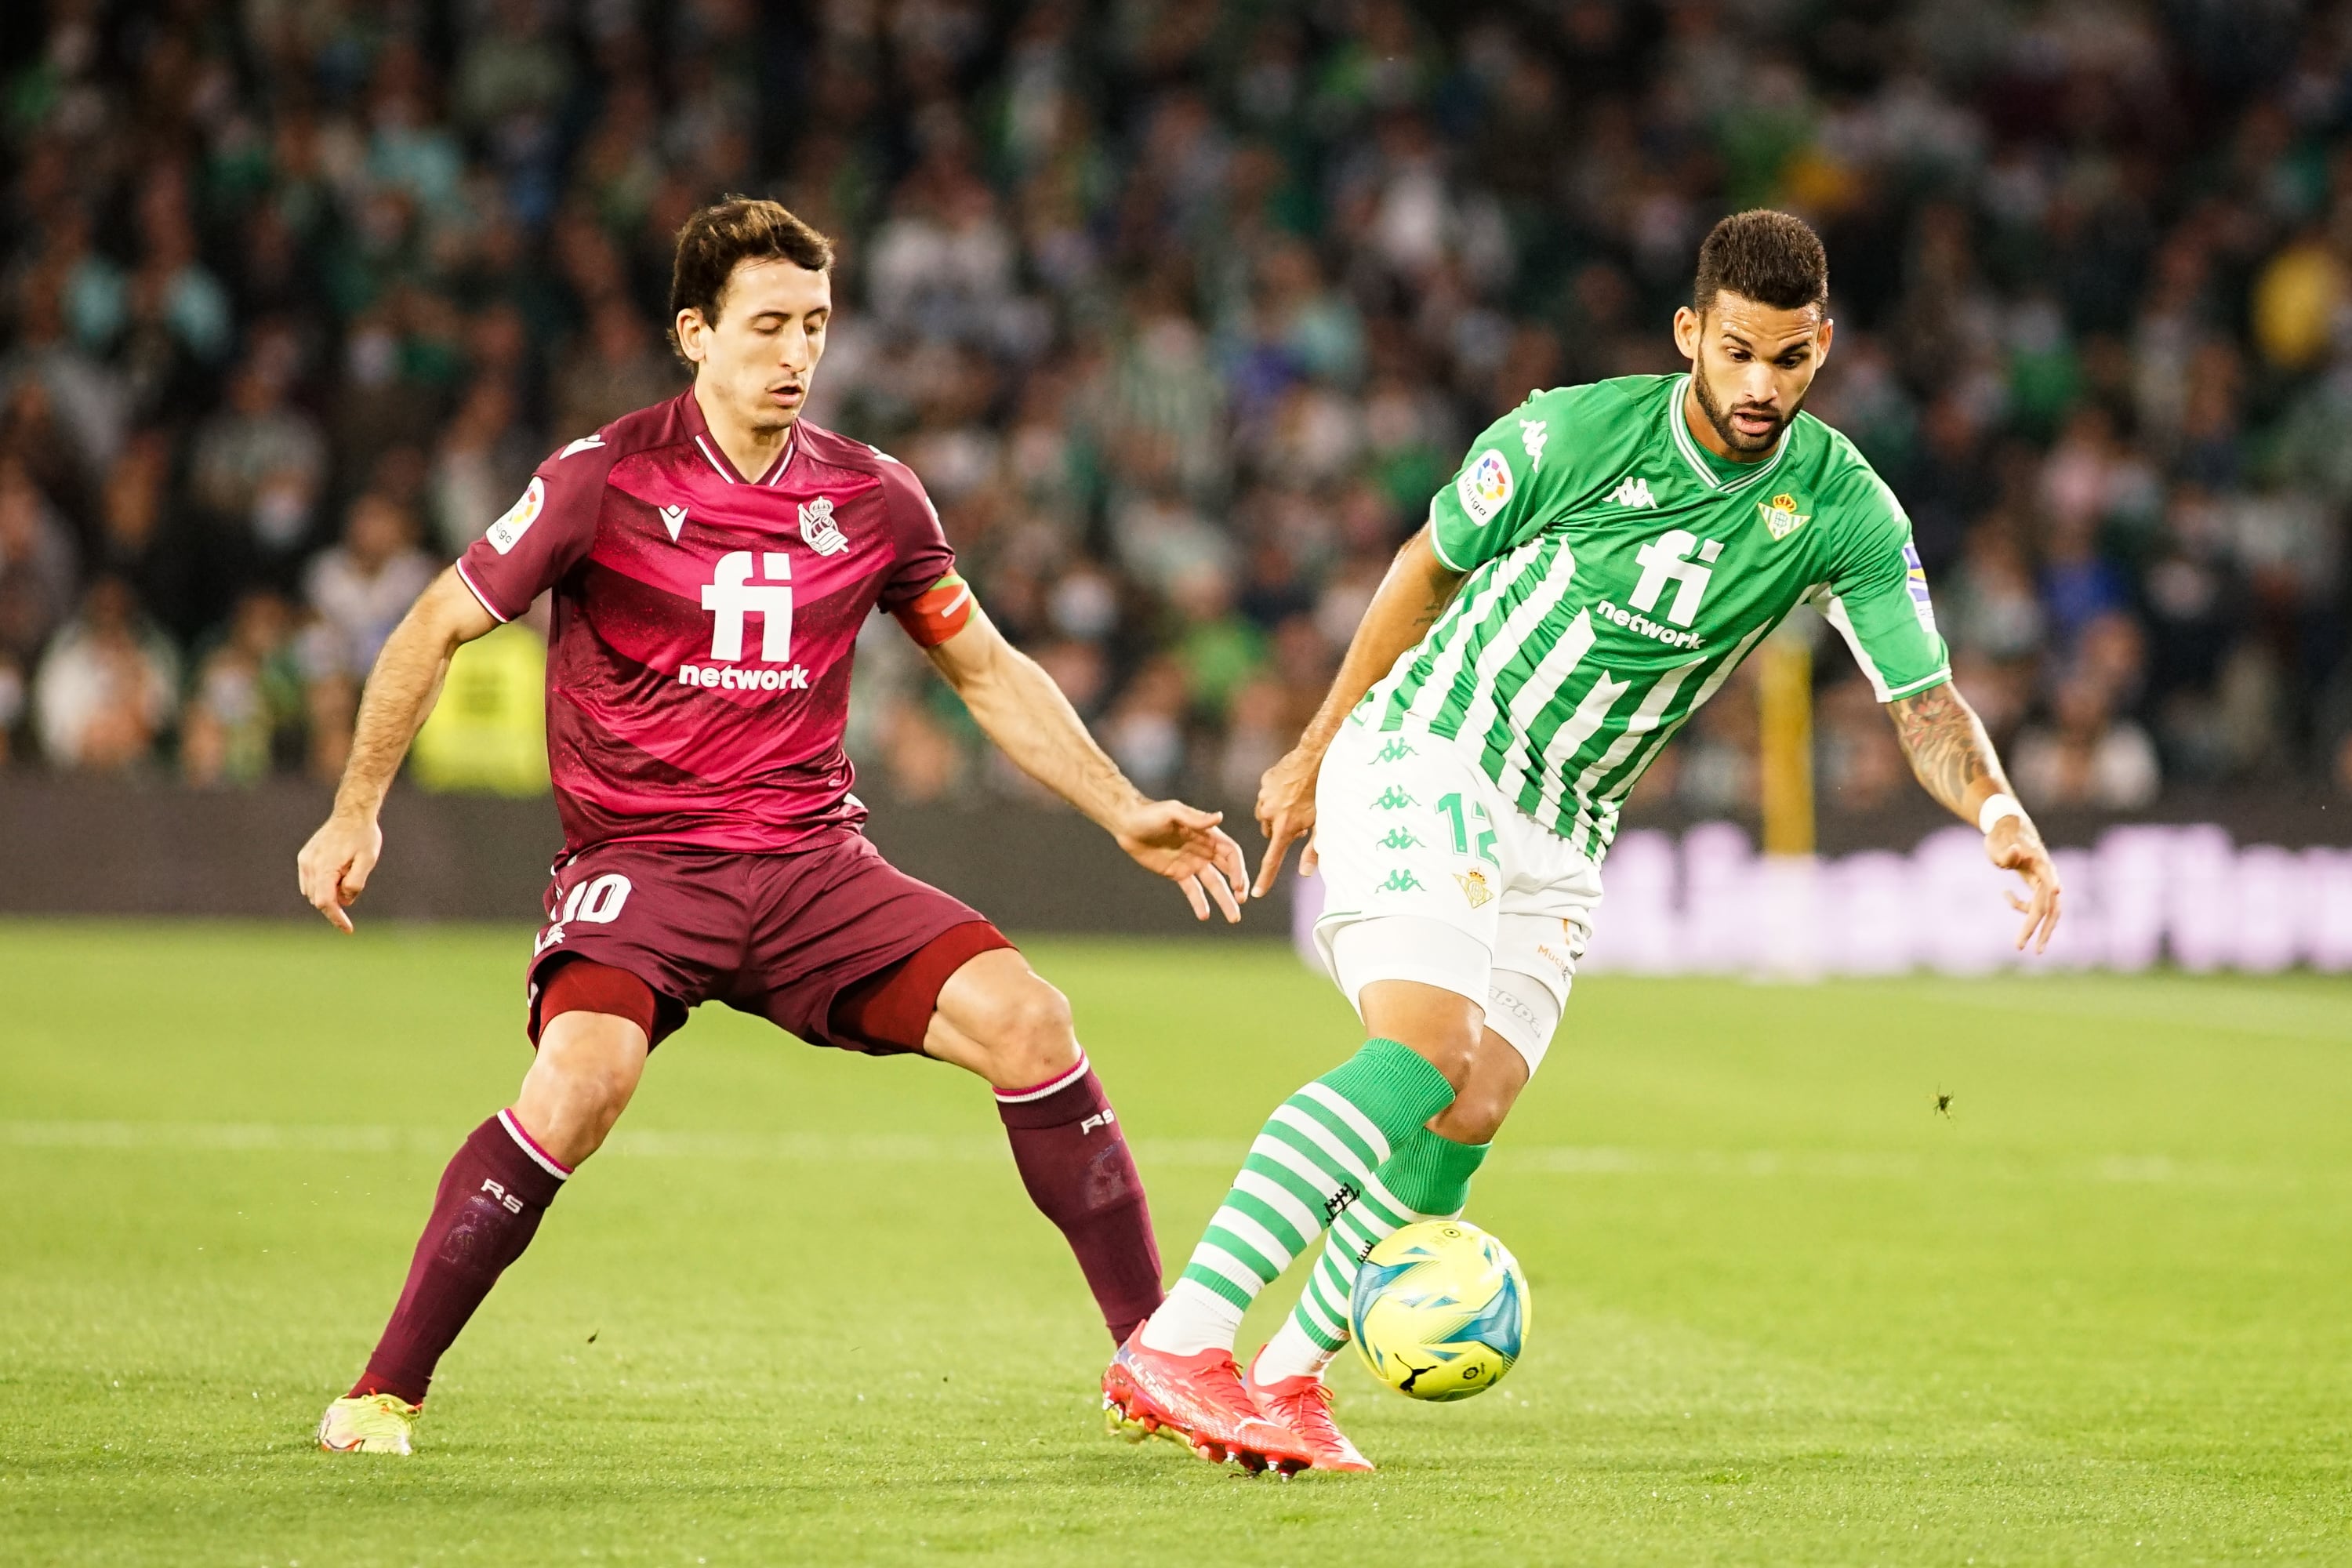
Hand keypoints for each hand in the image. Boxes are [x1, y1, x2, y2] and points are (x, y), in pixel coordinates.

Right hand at [297, 810, 382, 932]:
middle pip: (319, 899)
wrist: (351, 814)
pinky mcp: (305, 857)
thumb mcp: (368, 860)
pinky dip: (322, 885)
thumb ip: (356, 883)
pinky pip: (310, 881)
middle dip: (336, 901)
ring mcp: (305, 861)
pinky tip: (338, 871)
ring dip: (328, 892)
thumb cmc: (363, 837)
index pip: (326, 902)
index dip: (337, 918)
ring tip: (347, 870)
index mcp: (325, 867)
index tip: (348, 930)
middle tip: (354, 878)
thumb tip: (344, 901)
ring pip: (313, 892)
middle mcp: (310, 865)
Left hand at [1113, 799, 1248, 922]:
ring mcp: (1192, 863)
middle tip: (1242, 901)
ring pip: (1214, 884)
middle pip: (1228, 870)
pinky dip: (1199, 902)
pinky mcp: (1178, 874)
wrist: (1127, 825)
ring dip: (1224, 900)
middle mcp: (1204, 850)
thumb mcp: (1173, 812)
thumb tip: (1220, 817)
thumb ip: (1196, 818)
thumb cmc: (1150, 814)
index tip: (1238, 886)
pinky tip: (1204, 915)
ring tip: (1233, 918)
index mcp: (1208, 834)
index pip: (1231, 854)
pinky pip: (1192, 890)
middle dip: (1238, 886)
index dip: (1237, 869)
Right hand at [1252, 741, 1324, 896]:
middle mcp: (1269, 814)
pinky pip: (1266, 796)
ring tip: (1296, 802)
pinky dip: (1276, 797)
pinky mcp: (1264, 782)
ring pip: (1266, 814)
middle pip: (1269, 833)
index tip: (1257, 893)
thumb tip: (1305, 872)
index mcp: (1285, 828)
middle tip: (1299, 822)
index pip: (1272, 860)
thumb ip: (1314, 850)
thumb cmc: (1325, 791)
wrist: (1316, 757)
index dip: (1265, 878)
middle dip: (1280, 831)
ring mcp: (1264, 797)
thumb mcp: (1324, 823)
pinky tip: (1292, 788)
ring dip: (1277, 813)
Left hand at [1986, 815, 2060, 952]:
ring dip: (2042, 929)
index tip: (2057, 893)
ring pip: (2051, 911)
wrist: (2010, 829)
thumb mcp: (1996, 843)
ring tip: (2027, 947)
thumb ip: (2005, 852)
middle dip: (2041, 929)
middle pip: (2051, 907)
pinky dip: (2023, 907)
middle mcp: (2049, 875)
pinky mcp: (2042, 886)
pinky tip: (2006, 895)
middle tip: (2030, 949)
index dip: (2051, 890)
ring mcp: (2048, 882)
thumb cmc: (2001, 837)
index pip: (2047, 883)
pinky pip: (2038, 905)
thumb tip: (2016, 852)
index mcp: (2040, 864)